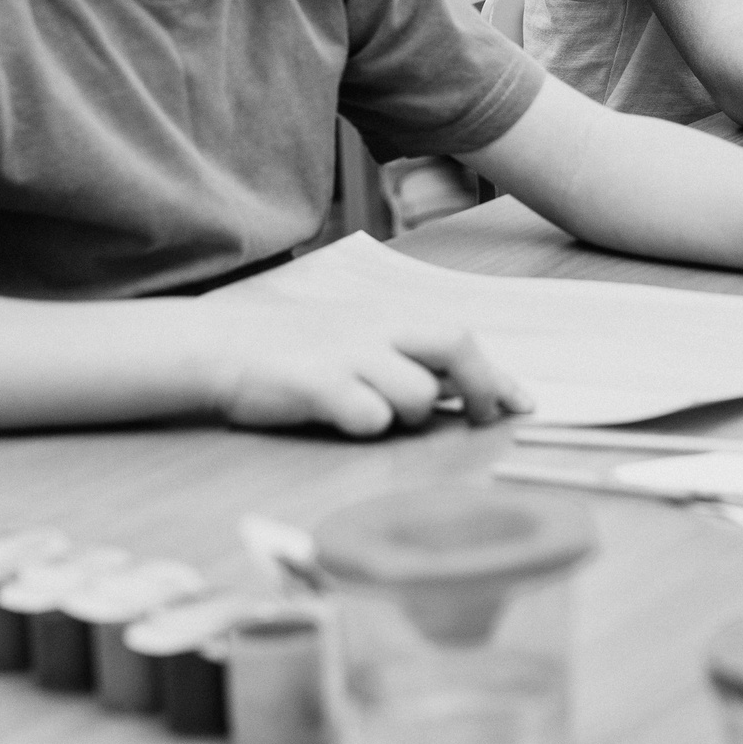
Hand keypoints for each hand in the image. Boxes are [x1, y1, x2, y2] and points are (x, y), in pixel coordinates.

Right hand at [207, 308, 530, 434]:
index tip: (524, 404)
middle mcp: (375, 330)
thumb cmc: (291, 350)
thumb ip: (403, 357)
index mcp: (387, 318)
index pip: (462, 338)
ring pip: (418, 392)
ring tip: (379, 416)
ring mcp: (346, 355)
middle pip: (457, 346)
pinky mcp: (315, 383)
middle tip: (480, 418)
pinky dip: (369, 425)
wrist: (218, 346)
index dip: (499, 375)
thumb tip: (461, 388)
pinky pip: (367, 414)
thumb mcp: (354, 339)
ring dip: (412, 416)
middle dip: (482, 385)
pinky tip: (348, 422)